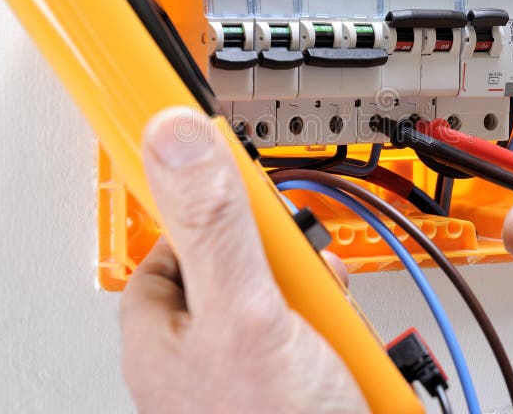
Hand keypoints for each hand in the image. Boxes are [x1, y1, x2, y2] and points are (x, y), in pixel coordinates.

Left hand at [119, 107, 367, 412]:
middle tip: (302, 269)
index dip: (204, 195)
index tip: (212, 143)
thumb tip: (173, 136)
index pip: (171, 232)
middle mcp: (200, 345)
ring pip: (283, 288)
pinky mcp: (293, 375)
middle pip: (239, 254)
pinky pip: (313, 324)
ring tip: (333, 323)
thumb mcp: (244, 314)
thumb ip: (215, 226)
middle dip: (284, 256)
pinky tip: (348, 346)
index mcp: (164, 330)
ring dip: (320, 294)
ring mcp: (248, 362)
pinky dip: (338, 326)